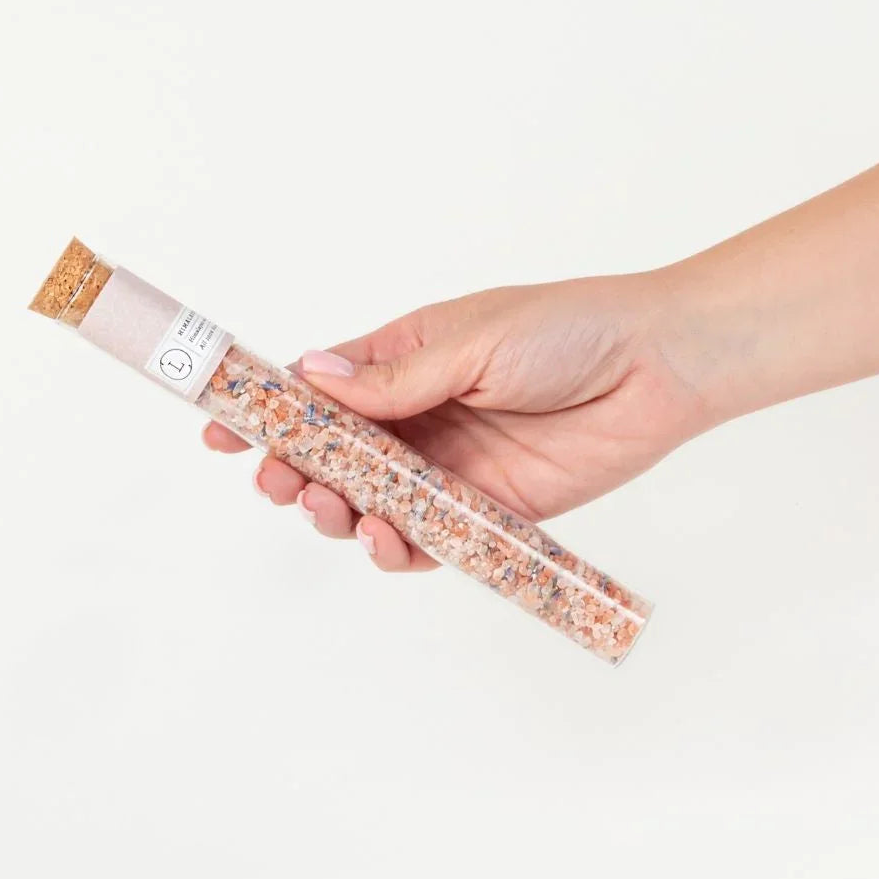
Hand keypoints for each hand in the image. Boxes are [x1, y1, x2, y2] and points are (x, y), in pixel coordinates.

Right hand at [203, 273, 712, 571]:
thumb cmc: (569, 330)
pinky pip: (428, 541)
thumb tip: (309, 377)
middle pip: (332, 457)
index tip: (219, 432)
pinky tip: (388, 539)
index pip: (317, 391)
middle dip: (294, 474)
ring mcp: (448, 468)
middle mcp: (417, 418)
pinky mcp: (487, 511)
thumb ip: (393, 377)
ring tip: (336, 509)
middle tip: (281, 484)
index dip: (266, 412)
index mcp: (402, 361)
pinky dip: (398, 549)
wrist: (659, 368)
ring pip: (370, 504)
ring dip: (339, 513)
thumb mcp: (472, 341)